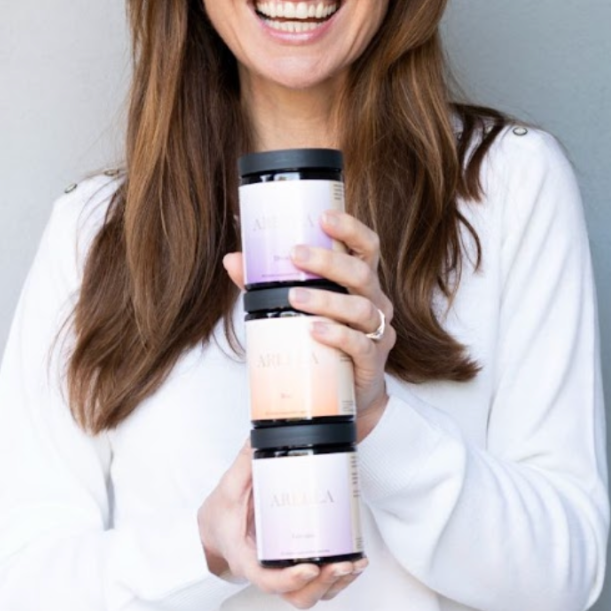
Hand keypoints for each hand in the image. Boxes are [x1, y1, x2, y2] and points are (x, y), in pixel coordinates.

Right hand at [197, 443, 366, 607]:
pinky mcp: (294, 571)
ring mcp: (282, 574)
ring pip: (310, 595)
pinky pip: (318, 587)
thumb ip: (246, 462)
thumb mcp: (229, 487)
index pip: (265, 579)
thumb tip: (262, 435)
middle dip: (323, 584)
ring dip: (336, 584)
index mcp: (245, 556)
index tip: (311, 568)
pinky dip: (339, 581)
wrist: (214, 530)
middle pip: (296, 595)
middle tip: (343, 563)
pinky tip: (355, 562)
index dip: (289, 580)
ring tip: (355, 562)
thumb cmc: (220, 516)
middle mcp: (265, 571)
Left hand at [221, 210, 396, 439]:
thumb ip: (267, 284)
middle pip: (362, 273)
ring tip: (294, 298)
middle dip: (328, 261)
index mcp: (361, 282)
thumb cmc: (324, 341)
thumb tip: (233, 259)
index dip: (350, 228)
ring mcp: (377, 332)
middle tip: (295, 255)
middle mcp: (375, 302)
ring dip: (326, 300)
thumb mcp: (298, 308)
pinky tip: (315, 331)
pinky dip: (337, 335)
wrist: (346, 394)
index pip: (366, 246)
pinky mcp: (372, 361)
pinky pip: (359, 345)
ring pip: (360, 308)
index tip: (323, 217)